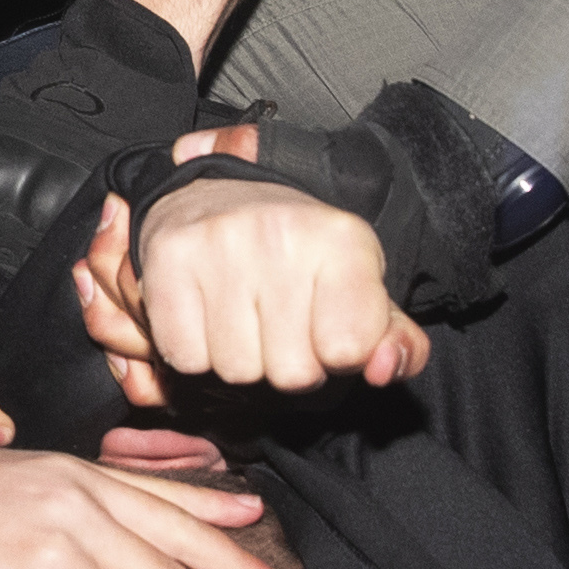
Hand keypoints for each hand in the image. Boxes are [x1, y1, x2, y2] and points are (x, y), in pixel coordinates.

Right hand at [80, 123, 434, 396]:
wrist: (219, 195)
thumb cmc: (301, 259)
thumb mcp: (365, 293)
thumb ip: (398, 343)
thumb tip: (384, 369)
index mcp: (343, 240)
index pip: (350, 349)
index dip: (339, 356)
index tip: (329, 328)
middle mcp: (282, 234)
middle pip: (292, 373)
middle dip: (288, 363)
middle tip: (280, 324)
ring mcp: (220, 244)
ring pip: (238, 370)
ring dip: (240, 360)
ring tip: (244, 317)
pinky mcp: (169, 259)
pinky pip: (187, 358)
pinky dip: (195, 352)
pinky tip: (207, 316)